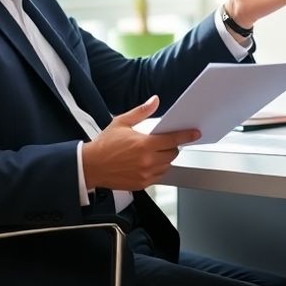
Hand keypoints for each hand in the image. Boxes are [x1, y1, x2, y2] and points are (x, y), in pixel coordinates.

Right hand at [81, 96, 200, 190]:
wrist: (90, 166)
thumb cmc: (104, 145)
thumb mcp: (121, 122)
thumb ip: (141, 111)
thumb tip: (154, 101)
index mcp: (144, 144)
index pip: (172, 139)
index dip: (186, 135)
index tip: (195, 133)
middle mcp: (147, 161)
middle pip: (172, 153)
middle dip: (172, 146)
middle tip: (163, 142)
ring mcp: (145, 174)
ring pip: (167, 165)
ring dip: (165, 158)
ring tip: (153, 152)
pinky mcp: (141, 184)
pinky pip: (159, 176)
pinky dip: (158, 169)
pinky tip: (148, 163)